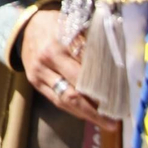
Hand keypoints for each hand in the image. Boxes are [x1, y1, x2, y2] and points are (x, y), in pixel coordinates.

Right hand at [19, 8, 117, 129]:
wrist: (26, 27)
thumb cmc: (56, 25)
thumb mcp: (74, 26)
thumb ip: (91, 44)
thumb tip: (115, 65)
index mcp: (61, 42)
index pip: (87, 68)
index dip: (105, 84)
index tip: (121, 95)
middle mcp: (49, 58)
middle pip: (76, 88)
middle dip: (97, 107)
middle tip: (116, 118)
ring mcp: (40, 72)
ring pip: (65, 99)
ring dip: (87, 114)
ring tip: (105, 123)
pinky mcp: (35, 82)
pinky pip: (56, 100)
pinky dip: (73, 110)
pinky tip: (87, 115)